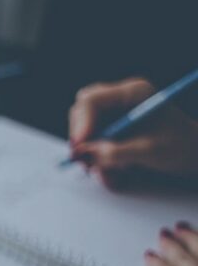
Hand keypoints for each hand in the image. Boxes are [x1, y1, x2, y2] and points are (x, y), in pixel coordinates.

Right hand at [69, 78, 197, 187]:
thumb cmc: (181, 146)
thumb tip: (85, 154)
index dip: (81, 124)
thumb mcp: (149, 151)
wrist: (194, 154)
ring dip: (90, 154)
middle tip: (83, 161)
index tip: (79, 147)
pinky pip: (93, 144)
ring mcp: (115, 114)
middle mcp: (119, 100)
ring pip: (85, 131)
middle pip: (82, 113)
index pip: (91, 100)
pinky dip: (99, 161)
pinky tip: (115, 172)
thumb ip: (116, 152)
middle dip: (81, 138)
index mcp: (132, 93)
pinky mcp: (113, 129)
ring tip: (108, 172)